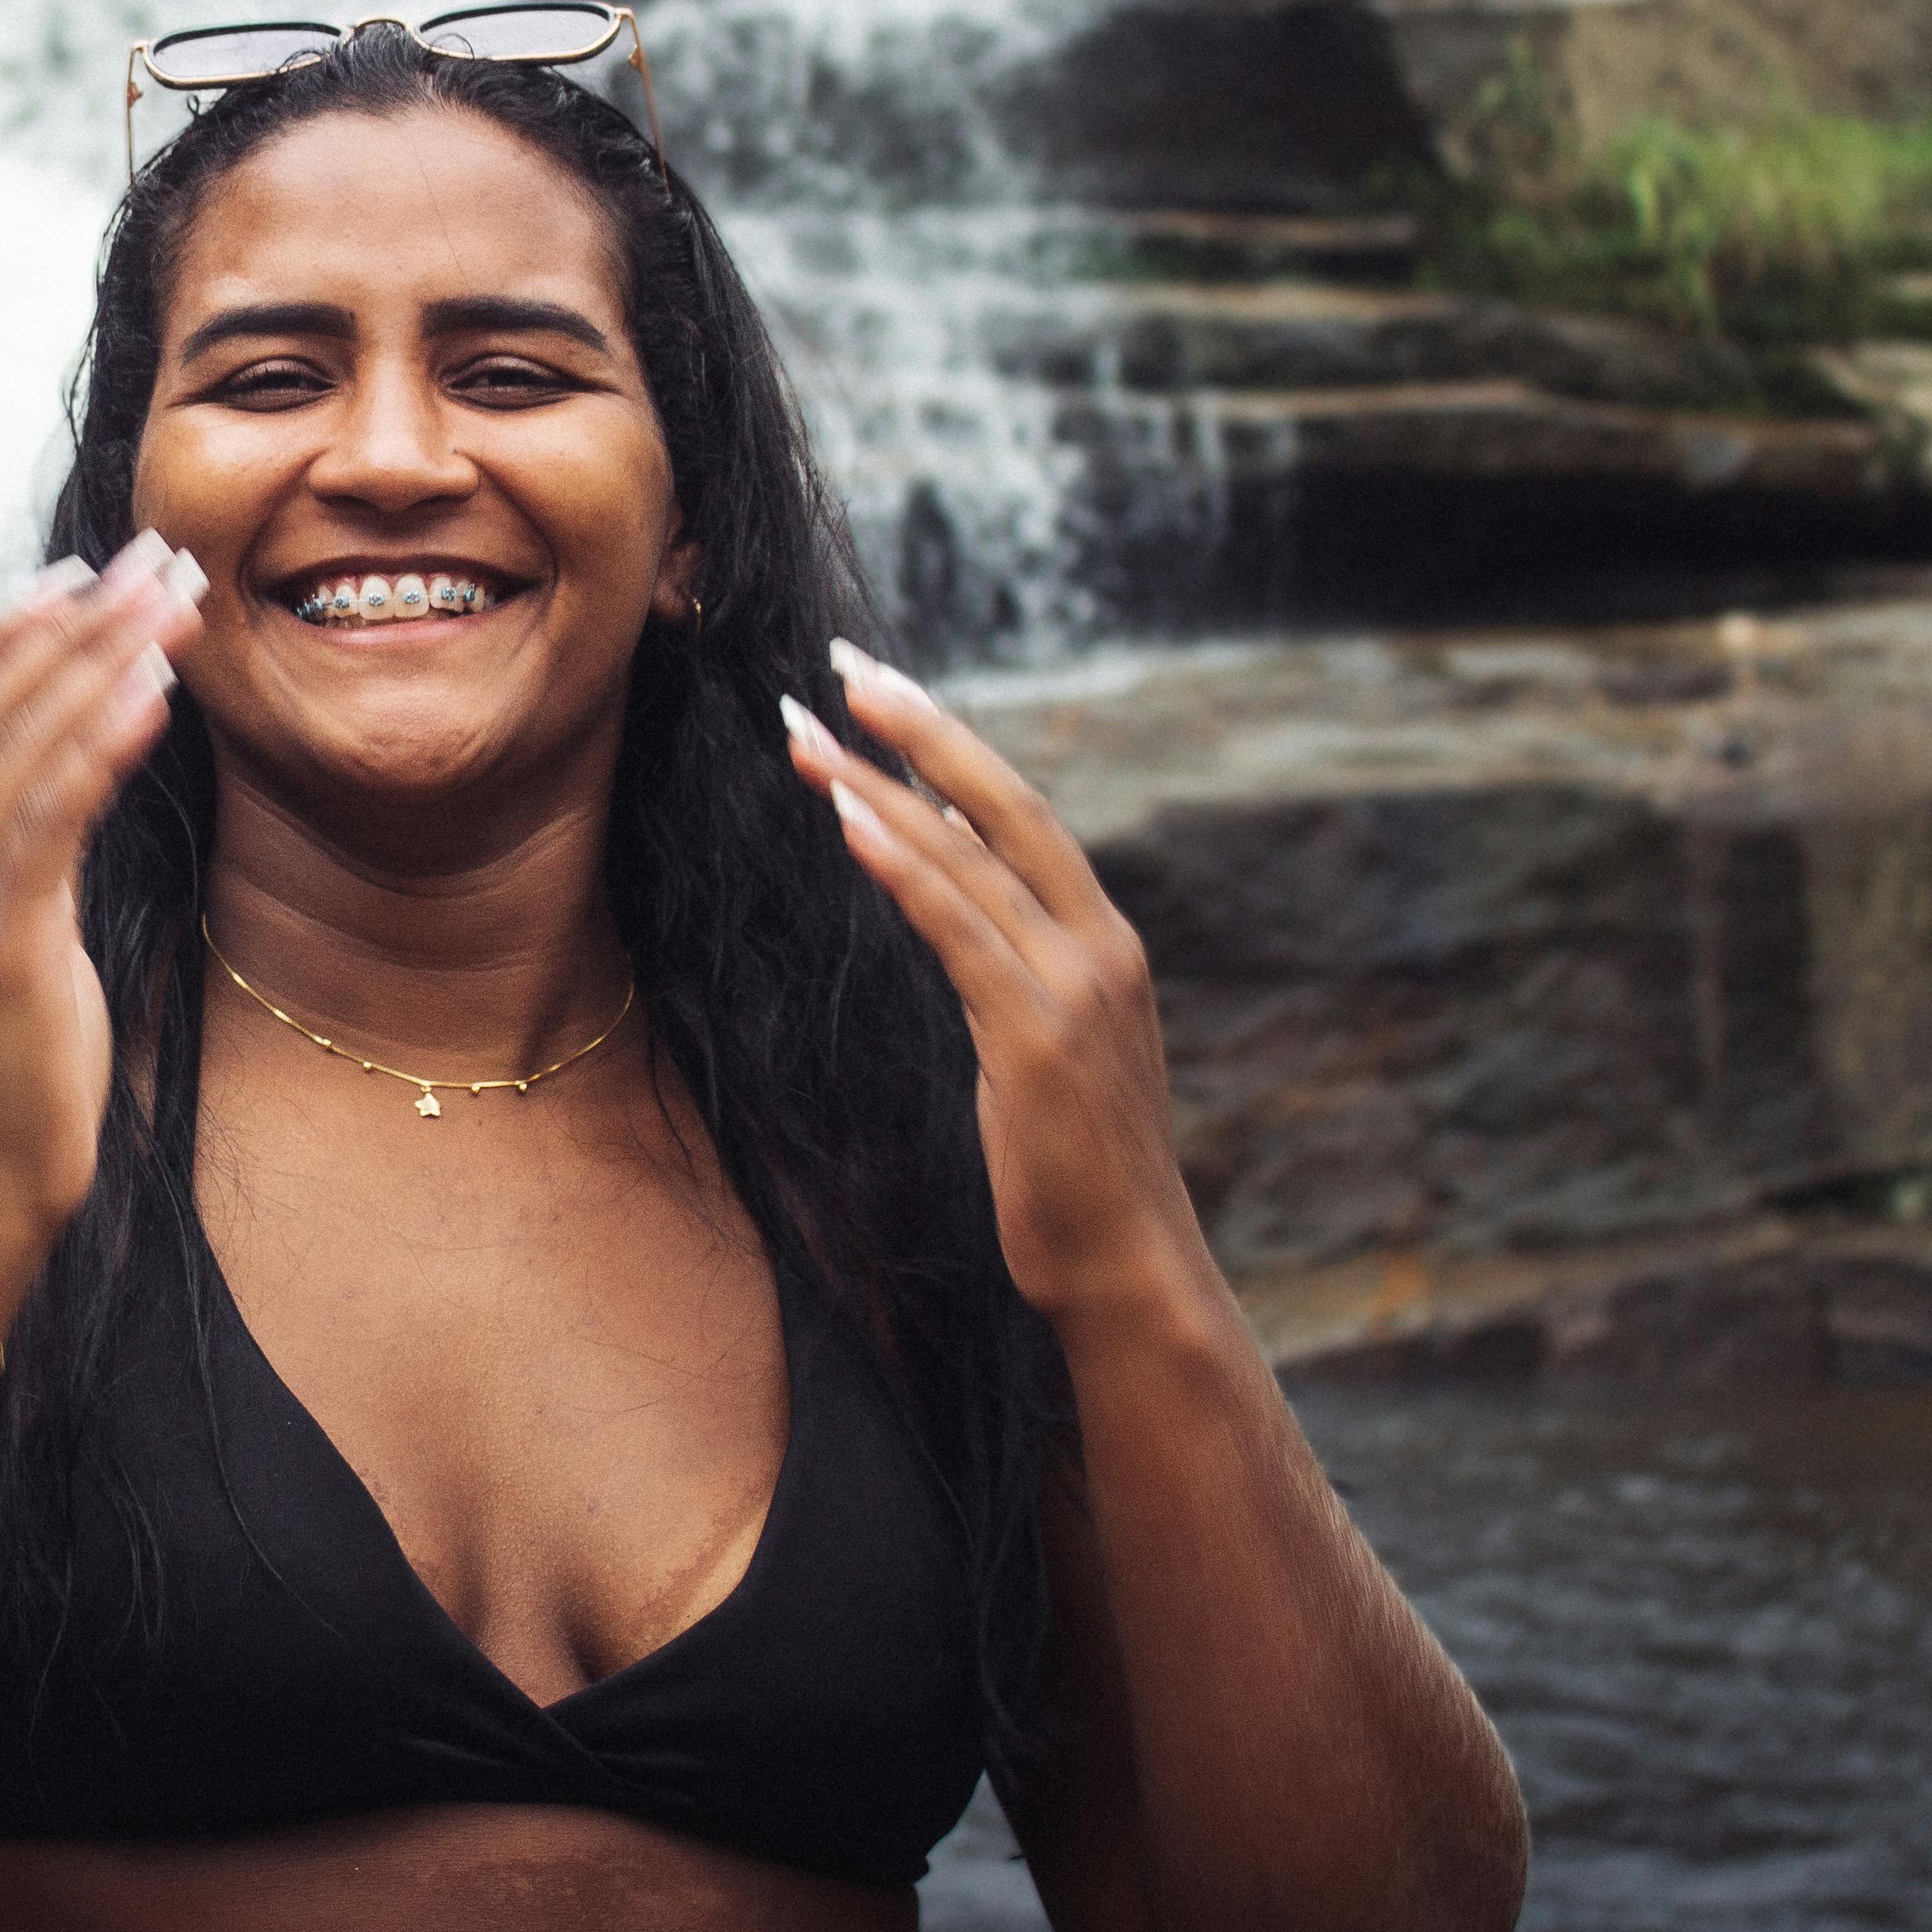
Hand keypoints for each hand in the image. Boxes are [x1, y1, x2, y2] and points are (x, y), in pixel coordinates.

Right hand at [0, 532, 204, 1265]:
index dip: (3, 633)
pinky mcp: (3, 942)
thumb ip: (18, 872)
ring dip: (102, 657)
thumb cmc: (13, 1080)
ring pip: (19, 742)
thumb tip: (67, 800)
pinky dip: (102, 740)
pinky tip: (158, 691)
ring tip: (175, 599)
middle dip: (73, 619)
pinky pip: (52, 814)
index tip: (73, 573)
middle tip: (154, 556)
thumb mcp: (10, 952)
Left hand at [781, 641, 1213, 1332]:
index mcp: (1104, 942)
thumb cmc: (1072, 1166)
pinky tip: (851, 820)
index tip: (881, 689)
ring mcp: (1074, 987)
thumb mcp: (1044, 1040)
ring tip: (804, 734)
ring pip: (968, 857)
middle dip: (921, 728)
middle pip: (1004, 804)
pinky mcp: (1037, 1036)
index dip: (951, 747)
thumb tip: (944, 862)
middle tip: (843, 664)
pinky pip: (959, 930)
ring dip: (879, 788)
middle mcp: (1099, 946)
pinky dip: (904, 867)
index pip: (1022, 815)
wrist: (1127, 1267)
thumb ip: (1007, 953)